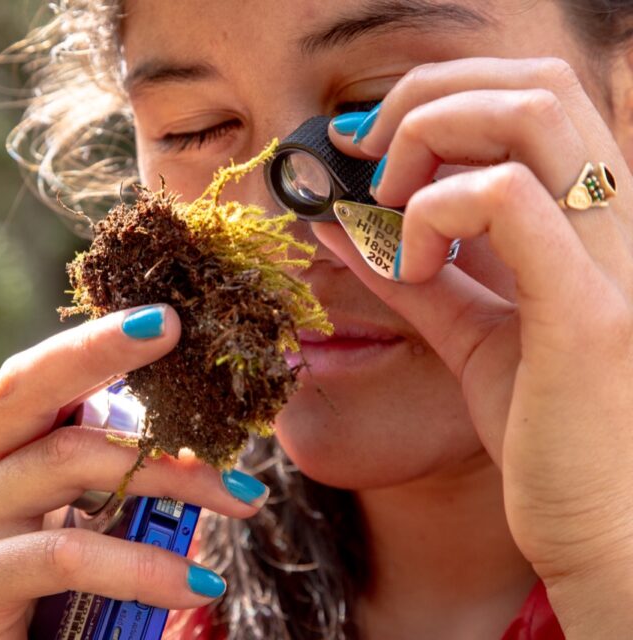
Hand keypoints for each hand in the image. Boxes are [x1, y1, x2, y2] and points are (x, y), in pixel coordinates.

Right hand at [0, 304, 266, 639]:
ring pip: (69, 463)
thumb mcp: (66, 522)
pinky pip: (70, 554)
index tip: (165, 317)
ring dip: (169, 475)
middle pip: (28, 386)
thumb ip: (99, 479)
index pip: (37, 375)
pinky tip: (197, 582)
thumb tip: (186, 443)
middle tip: (175, 329)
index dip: (94, 340)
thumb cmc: (30, 596)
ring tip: (243, 497)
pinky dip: (144, 565)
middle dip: (101, 348)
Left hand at [320, 57, 632, 629]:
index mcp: (594, 227)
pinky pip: (509, 199)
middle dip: (429, 98)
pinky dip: (435, 210)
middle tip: (371, 159)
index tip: (372, 147)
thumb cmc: (551, 441)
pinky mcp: (589, 315)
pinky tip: (411, 259)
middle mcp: (619, 227)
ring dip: (433, 138)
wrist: (608, 535)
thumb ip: (418, 278)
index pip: (538, 101)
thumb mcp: (477, 339)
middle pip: (537, 85)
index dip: (445, 97)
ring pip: (532, 115)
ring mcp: (613, 263)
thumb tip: (340, 225)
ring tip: (392, 205)